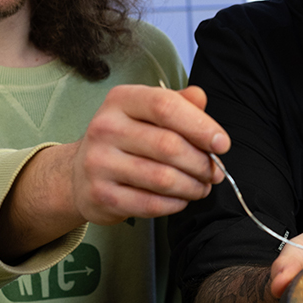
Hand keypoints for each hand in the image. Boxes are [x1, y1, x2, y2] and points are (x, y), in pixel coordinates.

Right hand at [71, 83, 229, 223]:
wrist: (80, 171)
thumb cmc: (128, 138)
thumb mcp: (148, 112)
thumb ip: (178, 103)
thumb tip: (201, 98)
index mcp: (121, 100)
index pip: (165, 106)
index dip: (201, 125)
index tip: (222, 144)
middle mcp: (105, 127)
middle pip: (169, 146)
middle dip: (202, 163)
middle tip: (215, 172)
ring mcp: (98, 163)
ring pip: (163, 178)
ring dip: (192, 186)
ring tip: (202, 186)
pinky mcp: (100, 196)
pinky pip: (150, 204)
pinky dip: (175, 204)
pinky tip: (182, 199)